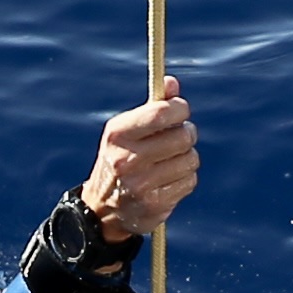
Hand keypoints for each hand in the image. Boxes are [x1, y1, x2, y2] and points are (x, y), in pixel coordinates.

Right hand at [78, 78, 196, 242]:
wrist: (102, 210)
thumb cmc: (120, 160)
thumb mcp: (127, 131)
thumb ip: (152, 107)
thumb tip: (172, 82)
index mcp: (118, 134)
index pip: (160, 113)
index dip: (180, 108)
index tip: (181, 110)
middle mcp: (126, 159)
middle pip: (183, 136)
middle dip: (186, 134)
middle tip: (179, 136)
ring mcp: (140, 184)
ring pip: (190, 159)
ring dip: (187, 158)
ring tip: (171, 160)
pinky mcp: (155, 204)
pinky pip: (189, 181)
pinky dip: (184, 178)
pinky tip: (169, 180)